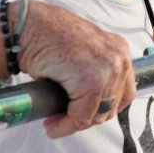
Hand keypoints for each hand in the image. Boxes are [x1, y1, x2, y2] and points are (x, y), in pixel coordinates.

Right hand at [18, 1, 136, 138]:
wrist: (30, 27)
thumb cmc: (49, 38)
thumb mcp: (83, 53)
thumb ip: (95, 70)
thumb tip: (92, 103)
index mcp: (119, 50)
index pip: (123, 93)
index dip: (102, 109)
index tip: (81, 114)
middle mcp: (119, 59)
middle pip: (113, 105)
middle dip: (89, 117)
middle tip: (66, 118)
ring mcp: (108, 69)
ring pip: (98, 114)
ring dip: (76, 123)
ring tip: (56, 121)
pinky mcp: (91, 81)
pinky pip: (81, 116)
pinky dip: (65, 126)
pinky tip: (51, 125)